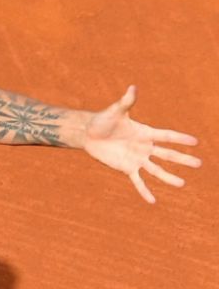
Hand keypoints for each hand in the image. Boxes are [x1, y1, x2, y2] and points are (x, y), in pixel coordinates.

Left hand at [82, 86, 200, 202]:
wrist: (89, 134)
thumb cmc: (103, 120)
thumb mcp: (115, 112)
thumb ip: (126, 102)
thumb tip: (132, 87)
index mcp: (145, 132)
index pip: (166, 136)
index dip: (180, 138)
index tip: (195, 142)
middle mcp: (145, 147)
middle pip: (167, 154)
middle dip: (182, 159)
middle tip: (199, 164)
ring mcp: (137, 159)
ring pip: (156, 170)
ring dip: (168, 177)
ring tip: (182, 184)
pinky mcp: (126, 168)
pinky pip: (137, 181)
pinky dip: (144, 190)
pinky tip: (152, 201)